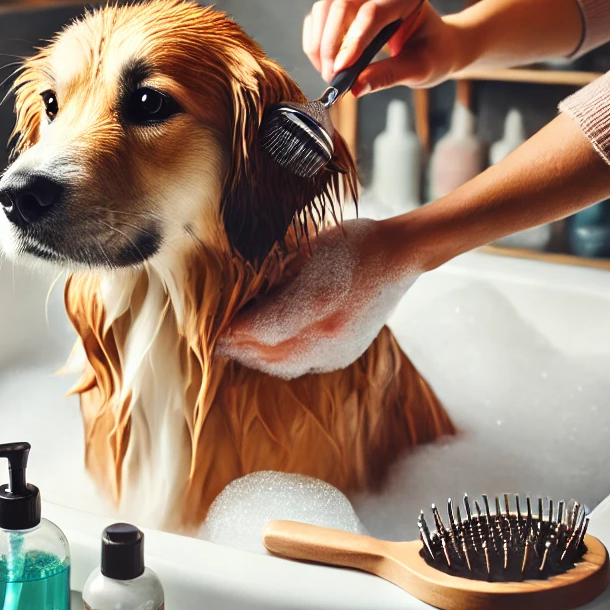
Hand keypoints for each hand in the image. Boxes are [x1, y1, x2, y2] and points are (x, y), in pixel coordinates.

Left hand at [217, 219, 420, 375]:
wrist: (396, 257)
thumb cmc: (347, 243)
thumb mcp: (302, 250)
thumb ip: (270, 275)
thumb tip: (237, 292)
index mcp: (313, 301)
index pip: (258, 330)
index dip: (232, 331)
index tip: (213, 326)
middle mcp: (326, 332)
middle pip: (268, 354)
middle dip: (240, 349)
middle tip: (218, 342)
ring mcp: (338, 348)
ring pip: (285, 366)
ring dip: (258, 359)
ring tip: (239, 348)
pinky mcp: (345, 354)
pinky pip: (304, 366)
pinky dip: (281, 362)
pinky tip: (269, 350)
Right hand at [303, 0, 472, 94]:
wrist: (435, 44)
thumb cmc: (433, 53)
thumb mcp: (419, 69)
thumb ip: (387, 76)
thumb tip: (354, 88)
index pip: (372, 13)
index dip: (352, 42)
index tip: (341, 70)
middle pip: (341, 8)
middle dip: (330, 46)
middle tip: (332, 77)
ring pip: (324, 11)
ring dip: (319, 44)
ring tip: (329, 72)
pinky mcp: (347, 8)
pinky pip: (320, 19)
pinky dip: (315, 43)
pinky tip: (326, 63)